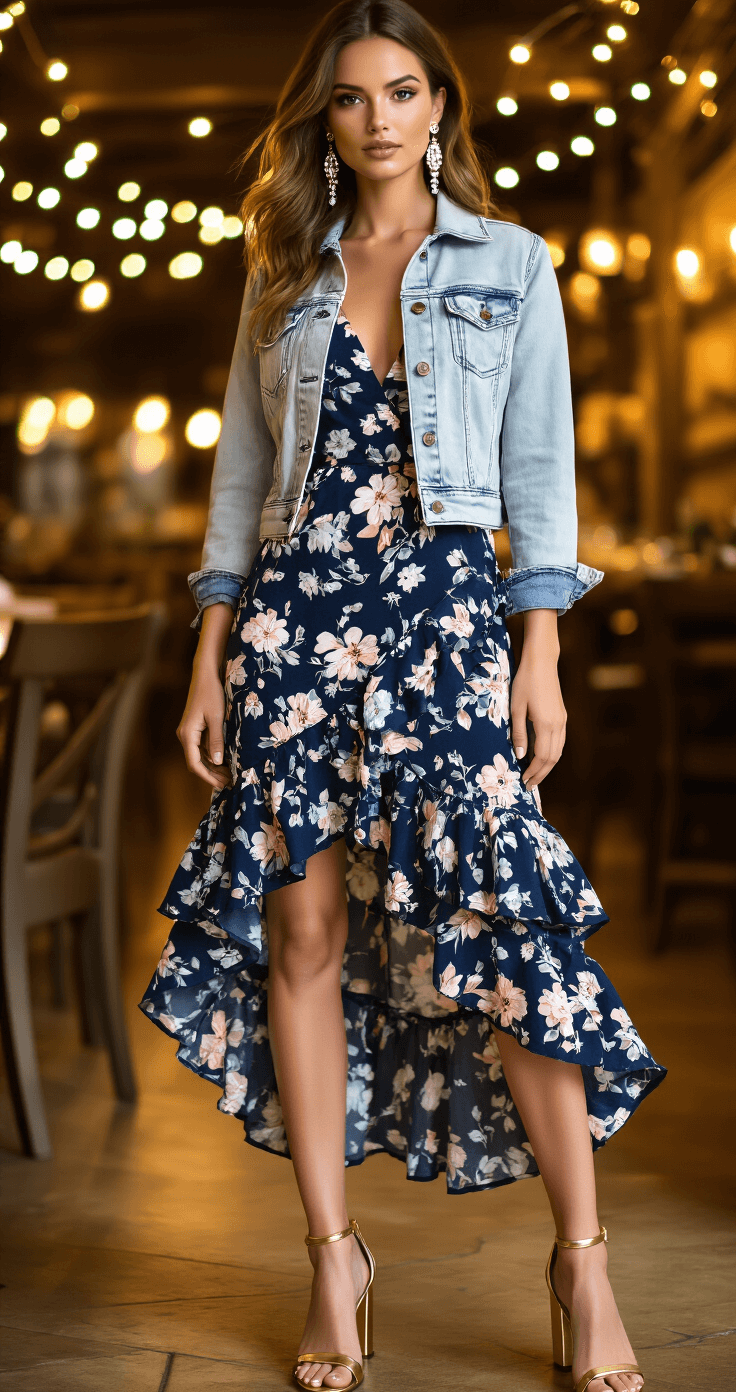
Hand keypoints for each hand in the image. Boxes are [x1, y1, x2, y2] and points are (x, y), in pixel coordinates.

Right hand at [177, 602, 233, 789]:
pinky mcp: (196, 728)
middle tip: (231, 782)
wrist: (206, 673)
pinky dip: (214, 756)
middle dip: (212, 774)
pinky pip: (204, 747)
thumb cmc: (211, 693)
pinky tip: (227, 760)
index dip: (208, 777)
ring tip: (232, 773)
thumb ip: (217, 740)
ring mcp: (190, 732)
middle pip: (197, 763)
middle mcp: (185, 735)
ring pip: (201, 756)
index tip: (222, 784)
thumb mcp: (217, 718)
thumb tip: (218, 762)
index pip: (194, 764)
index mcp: (187, 734)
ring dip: (214, 766)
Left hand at [510, 610, 565, 789]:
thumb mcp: (515, 708)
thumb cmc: (524, 682)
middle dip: (541, 774)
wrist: (541, 662)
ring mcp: (563, 720)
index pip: (542, 757)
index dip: (534, 772)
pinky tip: (541, 757)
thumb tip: (520, 756)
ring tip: (534, 775)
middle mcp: (558, 725)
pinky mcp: (562, 715)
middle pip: (553, 758)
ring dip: (547, 766)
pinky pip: (559, 741)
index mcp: (546, 724)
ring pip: (558, 751)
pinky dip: (551, 753)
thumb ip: (518, 733)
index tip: (524, 781)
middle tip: (529, 785)